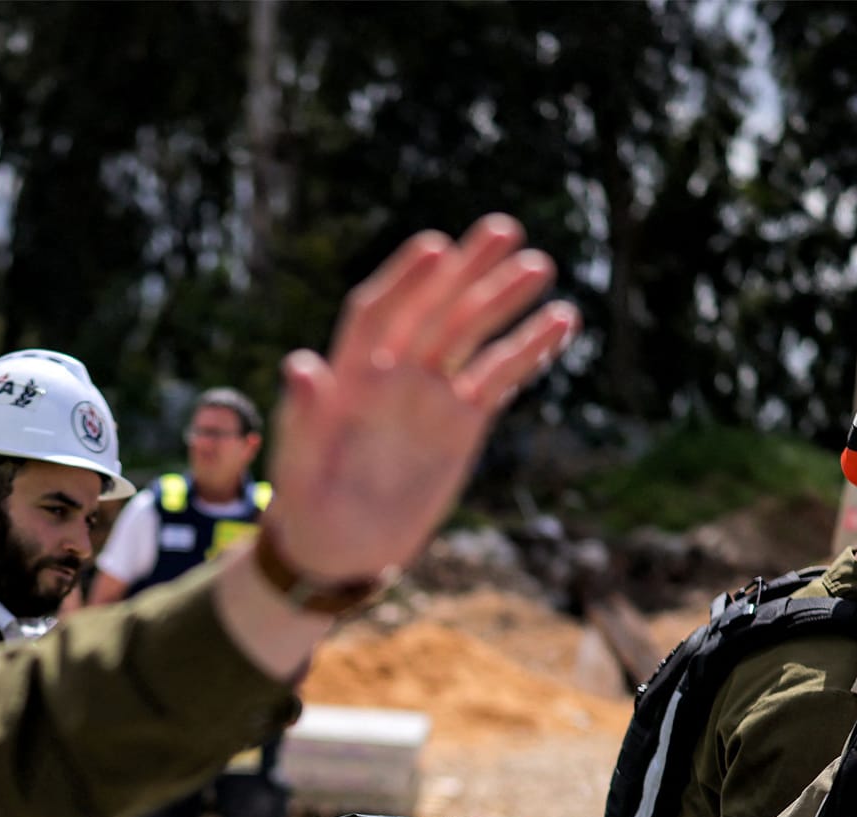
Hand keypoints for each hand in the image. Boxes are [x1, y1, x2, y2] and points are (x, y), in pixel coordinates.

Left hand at [262, 215, 578, 586]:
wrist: (339, 547)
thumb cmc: (305, 503)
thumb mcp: (296, 464)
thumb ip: (301, 415)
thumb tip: (299, 365)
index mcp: (349, 374)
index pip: (379, 313)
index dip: (406, 281)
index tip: (437, 248)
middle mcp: (393, 374)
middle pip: (433, 310)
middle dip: (467, 271)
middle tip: (504, 230)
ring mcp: (431, 395)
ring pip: (471, 336)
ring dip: (504, 301)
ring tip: (540, 266)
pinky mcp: (462, 422)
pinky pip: (499, 378)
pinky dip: (528, 351)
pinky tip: (560, 322)